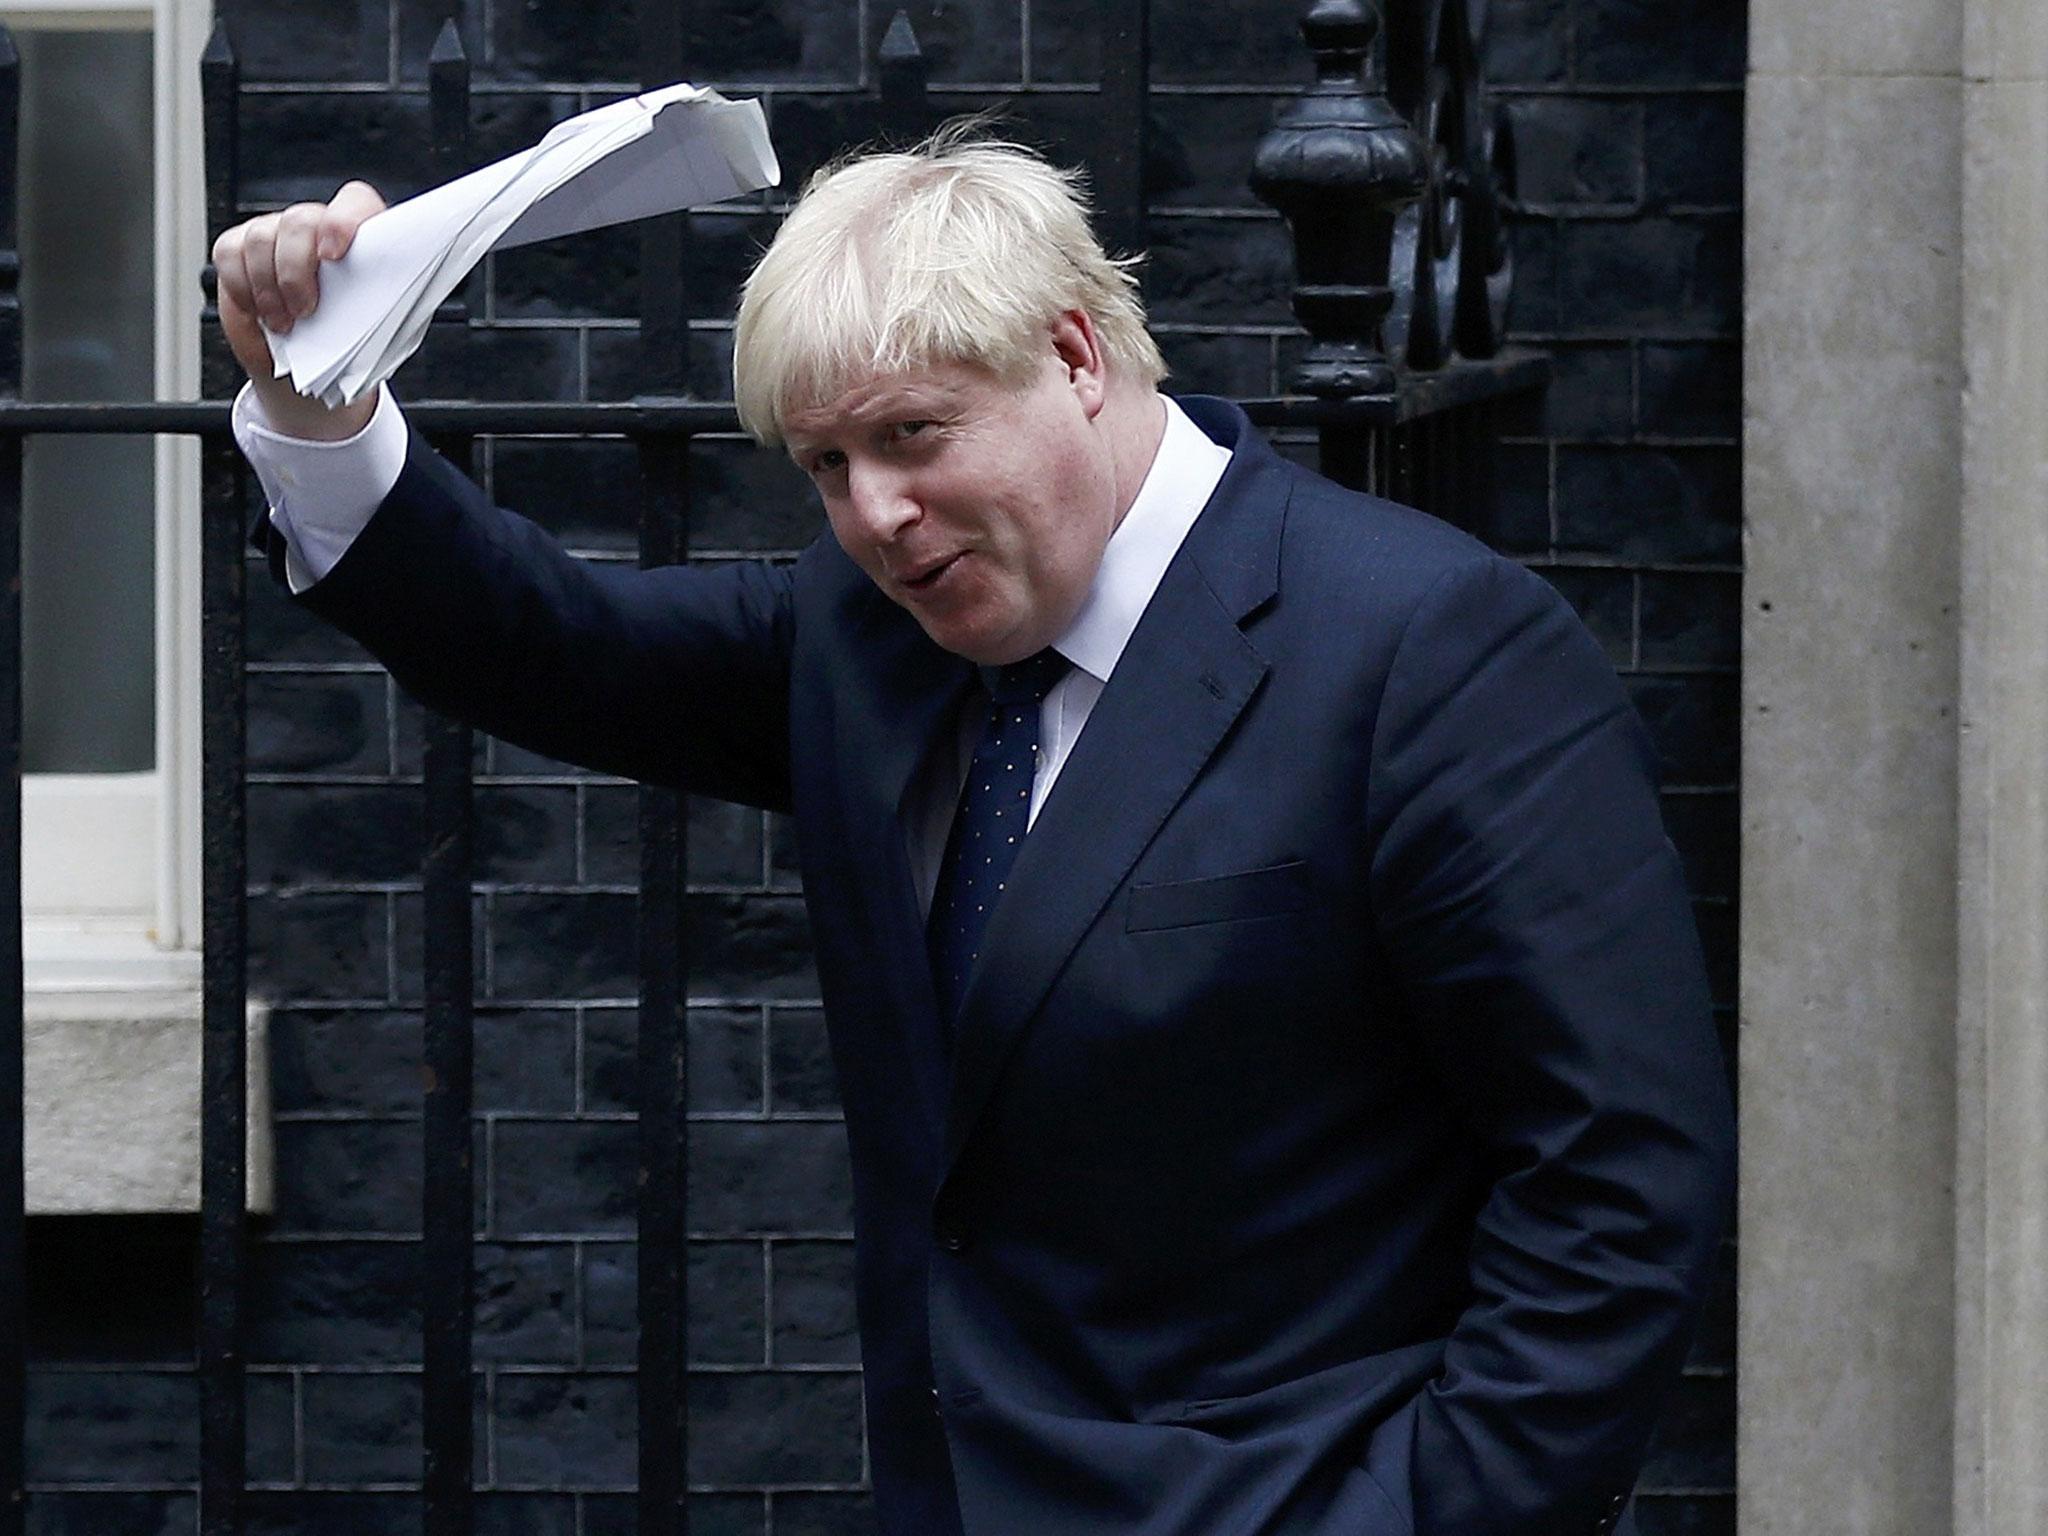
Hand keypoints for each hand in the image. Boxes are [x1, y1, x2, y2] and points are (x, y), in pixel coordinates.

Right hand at [212, 180, 386, 439]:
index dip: (342, 223)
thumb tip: (367, 307)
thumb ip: (370, 308)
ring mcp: (275, 232)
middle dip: (296, 270)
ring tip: (284, 324)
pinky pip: (230, 252)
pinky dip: (241, 287)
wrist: (316, 368)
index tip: (333, 256)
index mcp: (360, 238)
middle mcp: (316, 226)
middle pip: (299, 221)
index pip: (355, 204)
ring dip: (268, 287)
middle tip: (305, 311)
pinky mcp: (240, 246)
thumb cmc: (349, 344)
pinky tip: (258, 313)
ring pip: (261, 237)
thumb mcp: (370, 331)